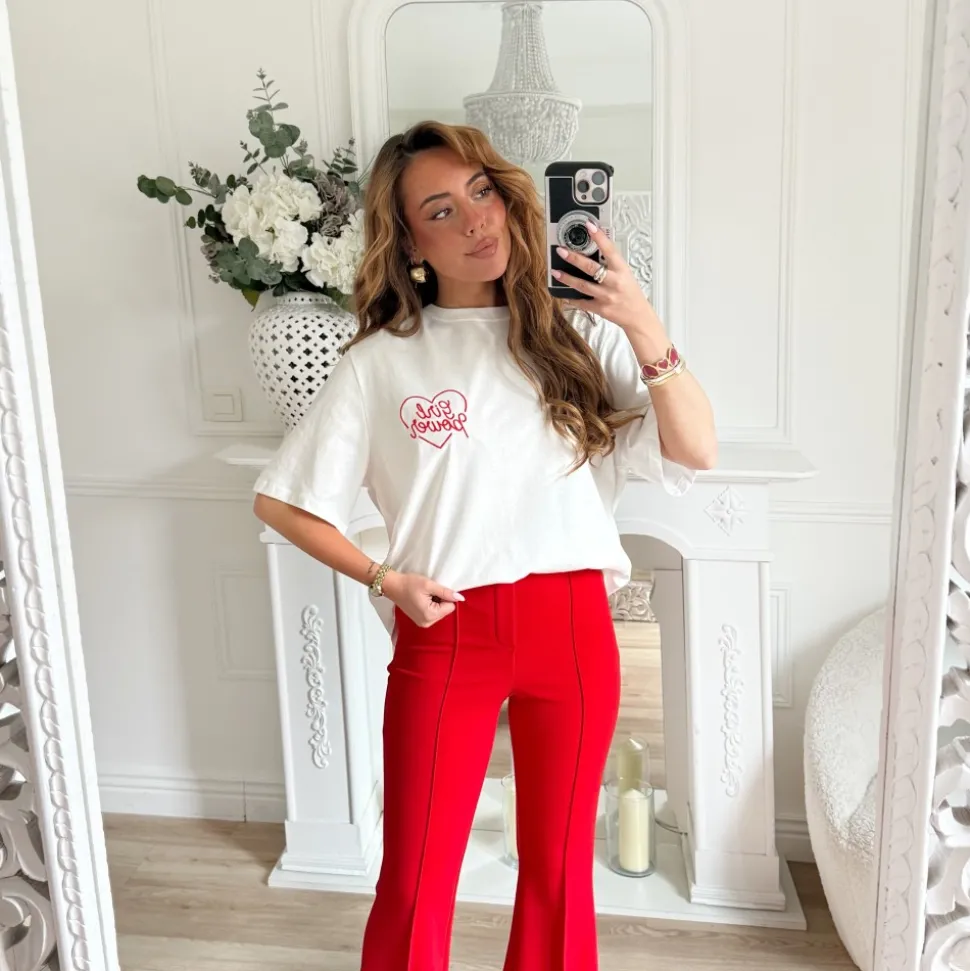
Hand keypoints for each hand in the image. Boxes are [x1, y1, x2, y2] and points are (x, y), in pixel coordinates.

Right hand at [382, 570, 463, 627]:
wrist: (392, 585)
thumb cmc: (409, 584)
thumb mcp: (429, 585)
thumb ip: (446, 592)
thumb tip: (460, 598)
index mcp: (430, 615)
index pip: (450, 607)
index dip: (445, 596)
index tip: (433, 591)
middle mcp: (427, 622)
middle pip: (445, 610)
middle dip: (440, 600)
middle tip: (428, 592)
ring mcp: (423, 623)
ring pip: (440, 611)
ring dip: (436, 602)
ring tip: (424, 595)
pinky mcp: (420, 620)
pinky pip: (433, 613)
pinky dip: (430, 605)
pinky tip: (421, 599)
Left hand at [553, 222, 665, 347]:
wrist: (638, 316)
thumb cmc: (631, 293)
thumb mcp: (626, 274)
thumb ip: (611, 264)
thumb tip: (595, 250)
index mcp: (622, 270)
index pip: (610, 250)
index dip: (599, 237)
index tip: (589, 226)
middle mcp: (614, 282)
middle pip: (591, 268)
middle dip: (574, 258)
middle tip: (561, 251)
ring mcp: (606, 296)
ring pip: (583, 286)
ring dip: (567, 278)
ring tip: (556, 272)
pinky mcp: (600, 308)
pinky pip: (582, 303)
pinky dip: (572, 299)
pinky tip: (563, 295)